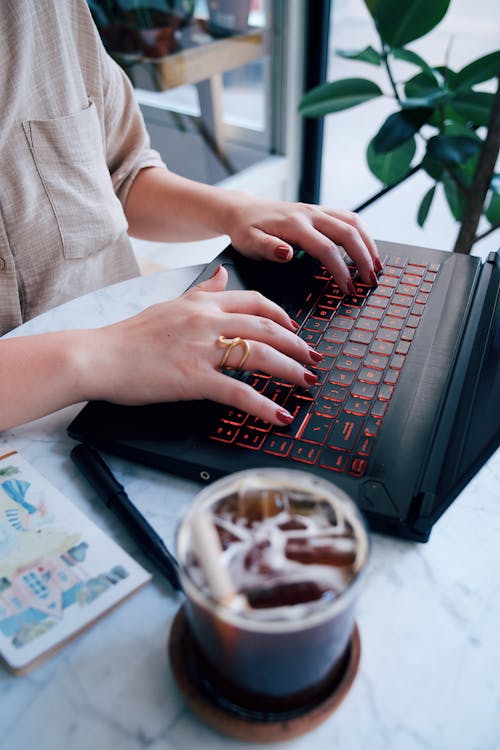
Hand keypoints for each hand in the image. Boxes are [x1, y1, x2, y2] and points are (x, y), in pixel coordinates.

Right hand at [83, 266, 320, 424]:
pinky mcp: (194, 379)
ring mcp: (202, 350)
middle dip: (297, 344)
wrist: (99, 356)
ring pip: (260, 356)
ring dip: (290, 370)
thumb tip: (223, 274)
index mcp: (203, 304)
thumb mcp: (170, 304)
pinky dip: (263, 405)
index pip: (255, 302)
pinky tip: (280, 416)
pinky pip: (238, 392)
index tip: (295, 330)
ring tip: (307, 382)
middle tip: (314, 359)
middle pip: (267, 328)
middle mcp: (207, 321)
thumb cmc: (130, 335)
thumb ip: (202, 292)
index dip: (283, 316)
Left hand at [225, 196, 381, 294]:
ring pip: (353, 222)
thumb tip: (287, 253)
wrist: (243, 210)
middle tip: (371, 282)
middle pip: (348, 233)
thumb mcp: (249, 242)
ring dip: (369, 244)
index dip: (341, 270)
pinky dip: (363, 234)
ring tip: (377, 267)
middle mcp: (310, 214)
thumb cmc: (246, 230)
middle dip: (364, 258)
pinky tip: (368, 250)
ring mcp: (318, 211)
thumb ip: (267, 248)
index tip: (348, 290)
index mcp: (295, 224)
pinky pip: (349, 219)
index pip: (327, 249)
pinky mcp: (321, 212)